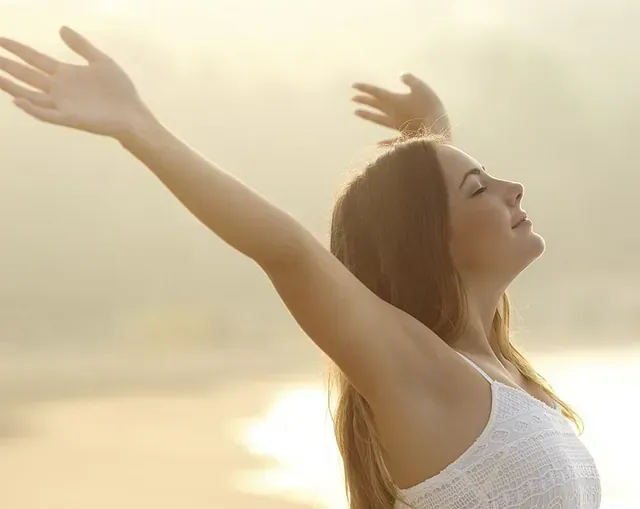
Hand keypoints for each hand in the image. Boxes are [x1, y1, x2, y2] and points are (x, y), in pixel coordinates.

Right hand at [0, 27, 149, 139]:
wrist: (132, 113)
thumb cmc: (119, 89)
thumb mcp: (101, 61)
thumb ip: (81, 46)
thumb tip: (61, 28)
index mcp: (65, 74)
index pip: (35, 59)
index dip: (17, 49)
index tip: (0, 40)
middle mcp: (59, 89)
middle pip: (27, 76)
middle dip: (8, 66)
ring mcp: (63, 105)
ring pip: (31, 96)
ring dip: (12, 88)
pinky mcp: (70, 119)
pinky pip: (47, 115)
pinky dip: (33, 109)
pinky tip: (19, 101)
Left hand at [352, 73, 450, 144]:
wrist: (435, 132)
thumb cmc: (429, 108)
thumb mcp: (421, 88)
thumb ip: (410, 81)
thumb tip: (401, 74)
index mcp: (395, 100)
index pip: (377, 92)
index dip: (365, 88)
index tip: (353, 86)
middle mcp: (392, 113)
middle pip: (375, 105)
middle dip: (364, 101)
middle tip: (352, 98)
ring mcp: (396, 126)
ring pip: (378, 119)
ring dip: (367, 115)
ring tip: (356, 112)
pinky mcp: (403, 137)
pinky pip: (391, 139)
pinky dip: (384, 142)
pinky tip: (377, 144)